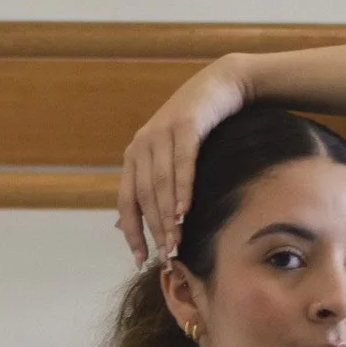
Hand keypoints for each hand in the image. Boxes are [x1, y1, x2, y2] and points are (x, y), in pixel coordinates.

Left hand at [114, 55, 250, 267]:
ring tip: (176, 241)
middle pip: (145, 197)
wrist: (219, 86)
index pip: (126, 203)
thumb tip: (148, 224)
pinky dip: (182, 189)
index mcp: (133, 157)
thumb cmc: (197, 128)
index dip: (132, 233)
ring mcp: (161, 133)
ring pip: (161, 184)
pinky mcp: (185, 125)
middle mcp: (141, 146)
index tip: (140, 260)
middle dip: (155, 230)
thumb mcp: (171, 155)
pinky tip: (185, 211)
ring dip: (168, 216)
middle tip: (166, 255)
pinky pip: (182, 163)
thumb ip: (159, 185)